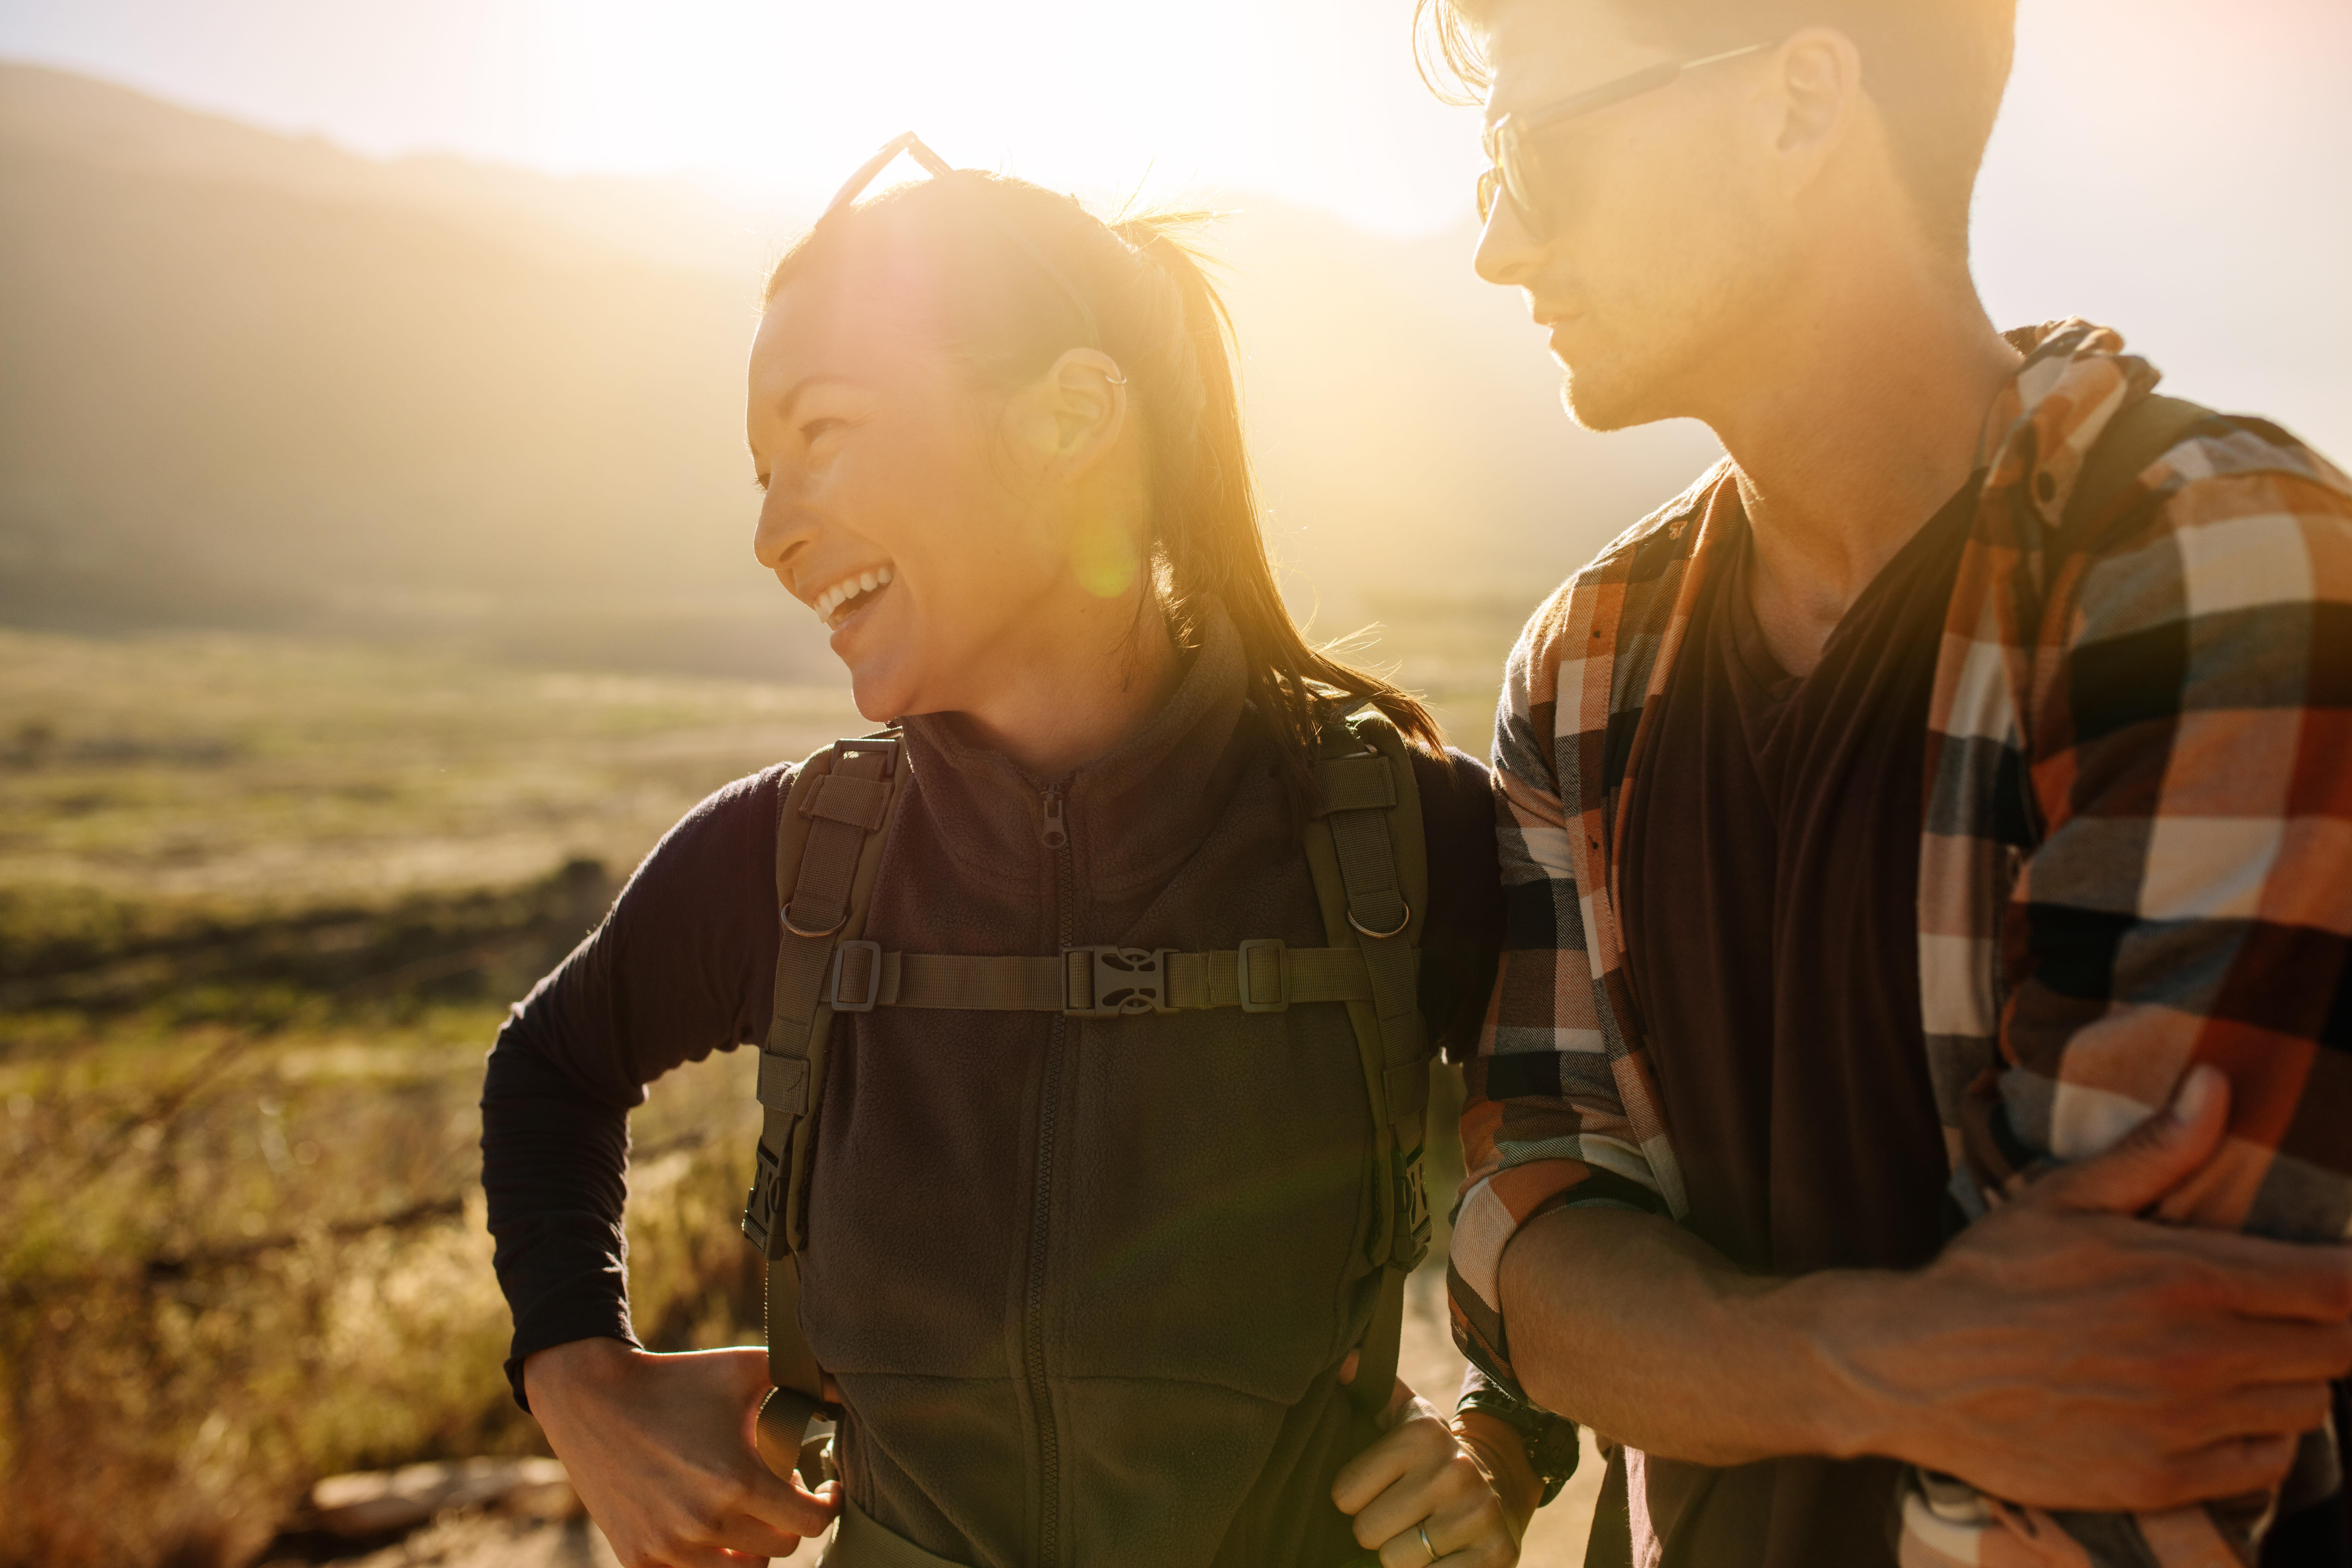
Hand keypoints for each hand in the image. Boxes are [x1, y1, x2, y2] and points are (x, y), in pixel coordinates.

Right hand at [523, 1338, 840, 1567]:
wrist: (594, 1398)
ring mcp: (669, 1548)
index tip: (825, 1489)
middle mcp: (705, 1524)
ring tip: (749, 1514)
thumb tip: (851, 1388)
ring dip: (753, 1548)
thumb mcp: (746, 1368)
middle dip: (788, 1520)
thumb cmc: (679, 1379)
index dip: (827, 1505)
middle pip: (780, 1548)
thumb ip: (805, 1378)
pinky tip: (712, 1531)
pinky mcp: (639, 1559)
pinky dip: (710, 1562)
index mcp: (737, 1482)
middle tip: (780, 1492)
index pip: (809, 1523)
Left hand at [1332, 1378, 1519, 1567]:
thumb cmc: (1432, 1455)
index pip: (1344, 1494)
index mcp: (1422, 1434)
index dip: (1354, 1501)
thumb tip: (1343, 1361)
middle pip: (1367, 1531)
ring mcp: (1477, 1513)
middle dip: (1377, 1532)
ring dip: (1403, 1556)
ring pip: (1395, 1561)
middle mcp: (1453, 1469)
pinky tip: (1444, 1554)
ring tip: (1423, 1534)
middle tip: (1401, 1518)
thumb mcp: (1405, 1416)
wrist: (1501, 1482)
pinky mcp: (1495, 1554)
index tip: (1377, 1492)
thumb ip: (1371, 1389)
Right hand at [1824, 1067, 2351, 1511]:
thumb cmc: (1990, 1277)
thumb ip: (2156, 1150)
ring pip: (2304, 1409)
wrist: (1913, 1368)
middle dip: (2327, 1328)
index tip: (2345, 1272)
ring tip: (2243, 1358)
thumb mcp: (2063, 1199)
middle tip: (2282, 1311)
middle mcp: (2195, 1357)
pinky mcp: (2160, 1479)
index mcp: (2181, 1279)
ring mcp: (2180, 1426)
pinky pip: (2263, 1465)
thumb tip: (2218, 1084)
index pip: (2336, 1289)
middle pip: (2336, 1351)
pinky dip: (2258, 1439)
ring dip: (2289, 1381)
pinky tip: (2215, 1412)